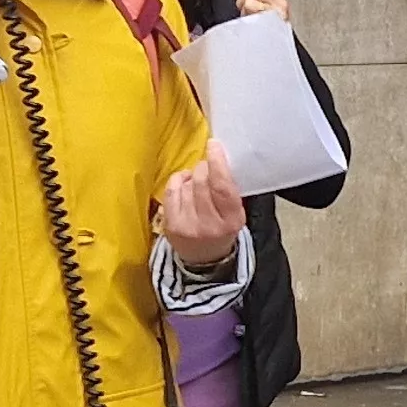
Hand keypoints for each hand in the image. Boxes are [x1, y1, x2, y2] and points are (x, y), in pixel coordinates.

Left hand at [159, 145, 247, 270]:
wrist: (206, 260)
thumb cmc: (223, 229)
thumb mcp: (235, 213)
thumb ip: (229, 189)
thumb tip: (216, 158)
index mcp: (232, 220)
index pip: (222, 186)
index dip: (217, 162)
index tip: (213, 145)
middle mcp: (209, 224)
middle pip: (201, 180)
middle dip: (204, 167)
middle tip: (207, 168)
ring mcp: (188, 225)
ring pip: (187, 183)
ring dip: (192, 176)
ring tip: (197, 184)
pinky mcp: (171, 224)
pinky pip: (172, 190)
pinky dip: (178, 181)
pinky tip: (184, 185)